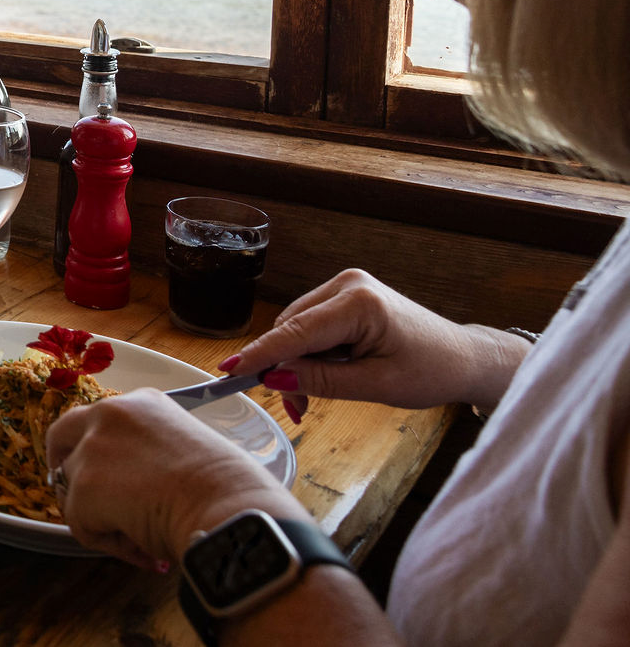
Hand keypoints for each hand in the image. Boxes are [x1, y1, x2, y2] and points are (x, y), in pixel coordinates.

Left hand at [47, 389, 302, 568]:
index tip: (106, 473)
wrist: (232, 510)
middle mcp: (110, 413)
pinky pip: (80, 524)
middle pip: (62, 436)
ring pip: (73, 488)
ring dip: (98, 515)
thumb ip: (150, 454)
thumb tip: (133, 489)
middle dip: (62, 465)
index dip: (98, 451)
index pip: (100, 421)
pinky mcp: (84, 486)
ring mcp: (92, 448)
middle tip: (78, 498)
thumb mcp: (186, 450)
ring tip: (142, 536)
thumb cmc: (229, 492)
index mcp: (142, 402)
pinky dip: (106, 542)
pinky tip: (141, 546)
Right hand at [223, 269, 526, 414]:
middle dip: (285, 368)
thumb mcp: (377, 386)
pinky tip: (323, 373)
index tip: (229, 370)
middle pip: (292, 328)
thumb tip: (275, 379)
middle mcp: (347, 284)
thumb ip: (323, 380)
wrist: (463, 357)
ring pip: (296, 327)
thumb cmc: (432, 371)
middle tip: (296, 408)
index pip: (297, 331)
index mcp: (360, 303)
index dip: (261, 353)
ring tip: (312, 396)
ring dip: (296, 362)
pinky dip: (309, 352)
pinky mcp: (345, 295)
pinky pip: (310, 324)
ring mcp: (345, 286)